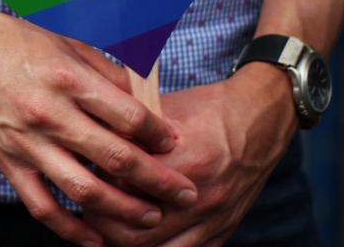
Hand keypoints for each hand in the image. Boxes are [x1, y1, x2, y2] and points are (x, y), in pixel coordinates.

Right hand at [0, 3, 198, 245]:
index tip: (175, 144)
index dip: (159, 135)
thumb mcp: (64, 42)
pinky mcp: (7, 161)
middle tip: (185, 192)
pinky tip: (94, 240)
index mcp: (68, 78)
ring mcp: (27, 142)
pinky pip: (42, 205)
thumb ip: (105, 74)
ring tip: (150, 217)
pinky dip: (70, 229)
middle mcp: (49, 114)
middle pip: (115, 158)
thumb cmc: (9, 39)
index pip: (128, 116)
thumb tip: (142, 101)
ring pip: (84, 190)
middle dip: (157, 180)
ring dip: (123, 209)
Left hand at [86, 63, 298, 246]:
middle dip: (101, 222)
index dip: (97, 183)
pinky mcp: (221, 232)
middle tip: (87, 207)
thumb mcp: (164, 109)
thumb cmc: (207, 110)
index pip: (124, 188)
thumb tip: (86, 140)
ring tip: (105, 227)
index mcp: (187, 161)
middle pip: (133, 231)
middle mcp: (202, 197)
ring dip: (123, 242)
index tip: (84, 175)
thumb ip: (127, 128)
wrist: (259, 122)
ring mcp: (213, 220)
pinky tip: (138, 238)